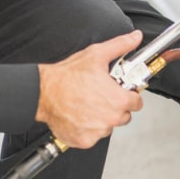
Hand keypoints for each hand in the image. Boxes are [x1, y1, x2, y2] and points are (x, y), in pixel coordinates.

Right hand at [36, 30, 143, 147]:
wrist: (43, 92)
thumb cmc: (68, 76)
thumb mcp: (97, 55)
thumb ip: (121, 46)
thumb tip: (135, 38)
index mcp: (118, 100)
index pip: (137, 102)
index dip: (129, 95)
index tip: (121, 92)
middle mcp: (110, 119)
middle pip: (124, 116)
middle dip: (116, 107)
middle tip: (101, 96)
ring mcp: (97, 132)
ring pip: (108, 127)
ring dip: (102, 119)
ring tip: (88, 104)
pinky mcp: (84, 140)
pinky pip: (92, 137)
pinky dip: (87, 129)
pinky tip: (79, 115)